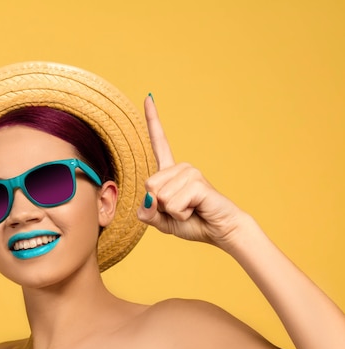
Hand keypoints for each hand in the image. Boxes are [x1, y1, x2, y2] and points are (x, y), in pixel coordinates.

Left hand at [137, 96, 245, 247]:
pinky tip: (195, 210)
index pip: (159, 142)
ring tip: (189, 209)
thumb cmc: (192, 223)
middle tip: (180, 209)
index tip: (148, 97)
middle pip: (149, 185)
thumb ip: (147, 213)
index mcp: (170, 172)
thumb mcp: (161, 221)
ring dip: (172, 212)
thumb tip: (149, 198)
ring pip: (160, 197)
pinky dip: (180, 215)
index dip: (152, 120)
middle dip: (159, 206)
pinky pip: (173, 204)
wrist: (220, 231)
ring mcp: (191, 172)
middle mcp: (181, 167)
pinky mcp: (198, 182)